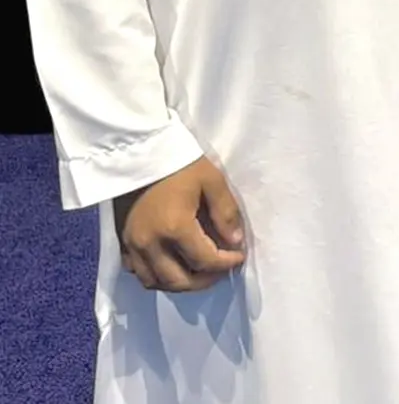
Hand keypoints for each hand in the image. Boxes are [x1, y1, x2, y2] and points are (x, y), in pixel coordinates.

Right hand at [114, 156, 245, 292]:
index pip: (204, 261)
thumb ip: (226, 214)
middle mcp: (150, 244)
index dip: (226, 264)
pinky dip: (157, 276)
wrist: (140, 151)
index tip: (239, 257)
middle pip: (178, 281)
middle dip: (205, 280)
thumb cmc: (180, 163)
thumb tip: (235, 242)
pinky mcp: (122, 243)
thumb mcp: (212, 180)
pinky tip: (172, 265)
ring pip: (155, 282)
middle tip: (221, 270)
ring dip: (180, 283)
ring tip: (199, 272)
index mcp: (174, 228)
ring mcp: (132, 246)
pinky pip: (138, 272)